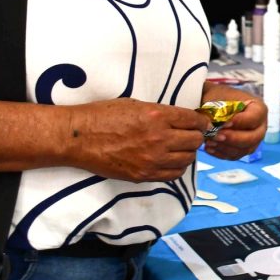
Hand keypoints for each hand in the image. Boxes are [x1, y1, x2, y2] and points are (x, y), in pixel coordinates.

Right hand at [63, 99, 209, 181]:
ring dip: (187, 152)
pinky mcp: (143, 175)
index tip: (201, 123)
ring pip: (188, 158)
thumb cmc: (103, 115)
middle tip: (191, 134)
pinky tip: (170, 160)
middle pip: (195, 141)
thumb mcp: (136, 105)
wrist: (78, 138)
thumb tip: (181, 118)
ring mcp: (152, 159)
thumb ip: (161, 112)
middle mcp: (159, 138)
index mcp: (157, 116)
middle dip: (196, 136)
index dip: (201, 122)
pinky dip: (176, 167)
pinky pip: (173, 174)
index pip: (194, 121)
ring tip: (179, 148)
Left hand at [201, 85, 265, 159]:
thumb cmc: (219, 98)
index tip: (224, 123)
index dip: (240, 122)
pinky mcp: (243, 149)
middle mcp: (260, 126)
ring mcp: (253, 140)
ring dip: (226, 147)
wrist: (212, 104)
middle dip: (233, 138)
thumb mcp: (220, 97)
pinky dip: (221, 153)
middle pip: (253, 138)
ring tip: (210, 141)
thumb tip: (217, 124)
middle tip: (216, 135)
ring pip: (244, 149)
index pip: (254, 118)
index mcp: (258, 108)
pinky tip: (209, 147)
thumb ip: (221, 110)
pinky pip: (235, 155)